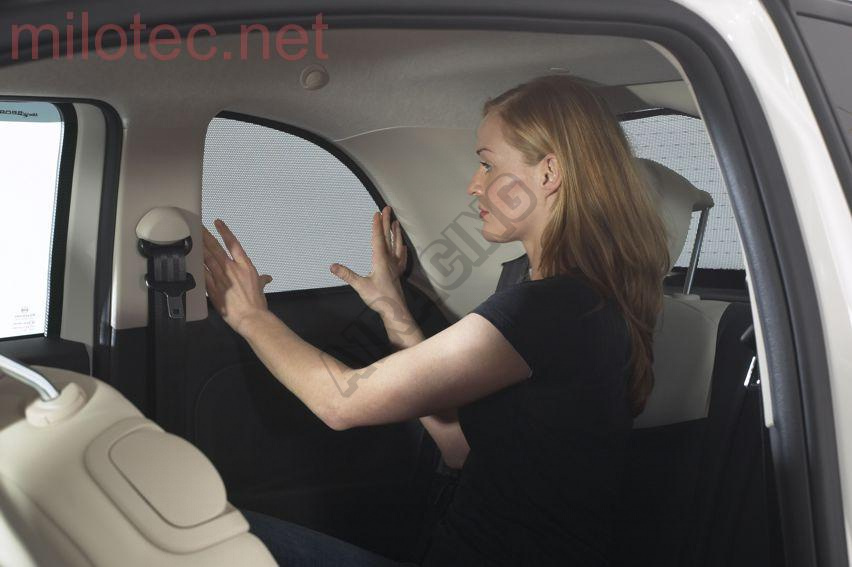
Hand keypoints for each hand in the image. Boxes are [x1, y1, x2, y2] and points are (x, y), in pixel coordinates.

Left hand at [202, 219, 273, 334]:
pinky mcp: (213, 288)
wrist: (250, 316)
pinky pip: (203, 274)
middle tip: (198, 225)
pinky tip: (191, 258)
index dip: (225, 232)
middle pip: (216, 248)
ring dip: (200, 247)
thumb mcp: (261, 287)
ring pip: (208, 258)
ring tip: (193, 237)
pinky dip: (197, 265)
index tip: (217, 222)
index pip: (233, 244)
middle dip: (206, 235)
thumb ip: (262, 279)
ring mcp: (221, 278)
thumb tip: (267, 277)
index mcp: (245, 266)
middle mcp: (232, 269)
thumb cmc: (257, 302)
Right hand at [330, 205, 408, 318]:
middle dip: (386, 222)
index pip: (378, 238)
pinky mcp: (398, 274)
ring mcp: (395, 266)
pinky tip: (403, 247)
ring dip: (395, 233)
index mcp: (380, 260)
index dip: (376, 225)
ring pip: (396, 245)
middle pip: (388, 237)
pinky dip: (402, 250)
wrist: (395, 310)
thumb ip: (347, 275)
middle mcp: (390, 260)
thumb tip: (333, 266)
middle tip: (387, 209)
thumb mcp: (360, 286)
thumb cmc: (379, 298)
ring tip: (396, 223)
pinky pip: (401, 258)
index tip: (376, 213)